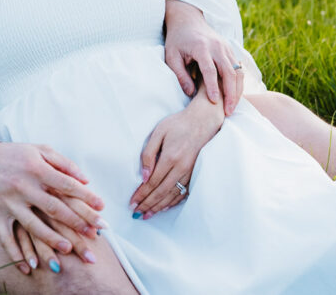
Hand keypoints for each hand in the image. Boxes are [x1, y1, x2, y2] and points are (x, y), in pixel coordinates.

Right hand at [0, 140, 104, 268]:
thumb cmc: (12, 154)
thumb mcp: (38, 150)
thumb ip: (63, 163)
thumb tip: (85, 179)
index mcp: (36, 168)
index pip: (66, 185)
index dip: (86, 197)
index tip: (102, 208)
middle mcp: (23, 186)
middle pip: (54, 207)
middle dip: (77, 222)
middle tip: (94, 235)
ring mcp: (8, 202)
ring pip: (33, 226)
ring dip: (51, 239)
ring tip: (67, 250)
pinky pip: (7, 238)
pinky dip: (16, 254)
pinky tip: (28, 268)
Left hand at [129, 87, 224, 216]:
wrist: (204, 120)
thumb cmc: (179, 124)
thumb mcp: (159, 132)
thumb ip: (148, 153)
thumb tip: (144, 176)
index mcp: (170, 157)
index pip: (152, 182)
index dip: (141, 194)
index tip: (132, 203)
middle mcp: (181, 168)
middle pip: (161, 192)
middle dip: (147, 204)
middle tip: (136, 213)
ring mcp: (190, 172)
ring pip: (172, 195)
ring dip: (158, 207)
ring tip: (147, 215)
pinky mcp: (195, 173)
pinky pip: (183, 193)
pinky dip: (172, 202)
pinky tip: (164, 207)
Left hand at [164, 0, 243, 115]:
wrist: (188, 20)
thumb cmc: (177, 40)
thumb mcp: (171, 56)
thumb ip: (179, 74)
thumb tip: (190, 93)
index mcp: (201, 47)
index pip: (210, 69)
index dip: (212, 86)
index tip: (213, 102)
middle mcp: (217, 46)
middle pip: (229, 71)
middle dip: (230, 93)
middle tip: (228, 112)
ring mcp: (226, 47)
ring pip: (238, 71)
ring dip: (237, 90)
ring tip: (232, 108)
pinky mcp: (230, 50)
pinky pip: (239, 68)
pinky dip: (238, 83)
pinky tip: (234, 97)